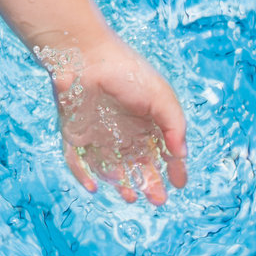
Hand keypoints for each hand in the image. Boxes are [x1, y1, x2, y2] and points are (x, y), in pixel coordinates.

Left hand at [38, 34, 189, 204]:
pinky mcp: (73, 132)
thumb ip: (174, 126)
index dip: (173, 169)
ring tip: (131, 196)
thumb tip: (182, 155)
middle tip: (157, 200)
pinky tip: (93, 187)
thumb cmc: (127, 72)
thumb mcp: (161, 97)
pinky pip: (76, 159)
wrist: (85, 56)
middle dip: (149, 184)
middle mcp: (122, 130)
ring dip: (120, 184)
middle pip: (137, 165)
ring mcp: (97, 133)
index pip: (162, 152)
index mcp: (145, 121)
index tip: (180, 184)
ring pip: (109, 167)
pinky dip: (82, 174)